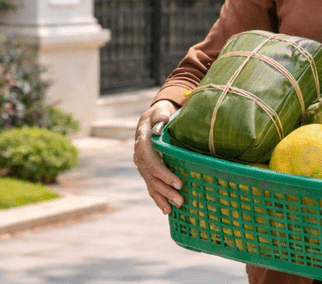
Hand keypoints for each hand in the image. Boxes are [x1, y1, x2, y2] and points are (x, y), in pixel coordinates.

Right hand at [133, 100, 182, 214]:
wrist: (149, 120)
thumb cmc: (158, 115)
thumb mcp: (159, 111)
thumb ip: (160, 115)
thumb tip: (163, 120)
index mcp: (143, 143)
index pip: (152, 162)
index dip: (164, 174)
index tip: (179, 183)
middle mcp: (140, 157)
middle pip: (152, 177)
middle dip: (166, 190)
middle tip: (181, 200)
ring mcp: (142, 166)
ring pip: (151, 185)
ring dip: (163, 198)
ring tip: (177, 207)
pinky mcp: (146, 171)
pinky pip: (151, 187)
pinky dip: (158, 199)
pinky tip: (167, 210)